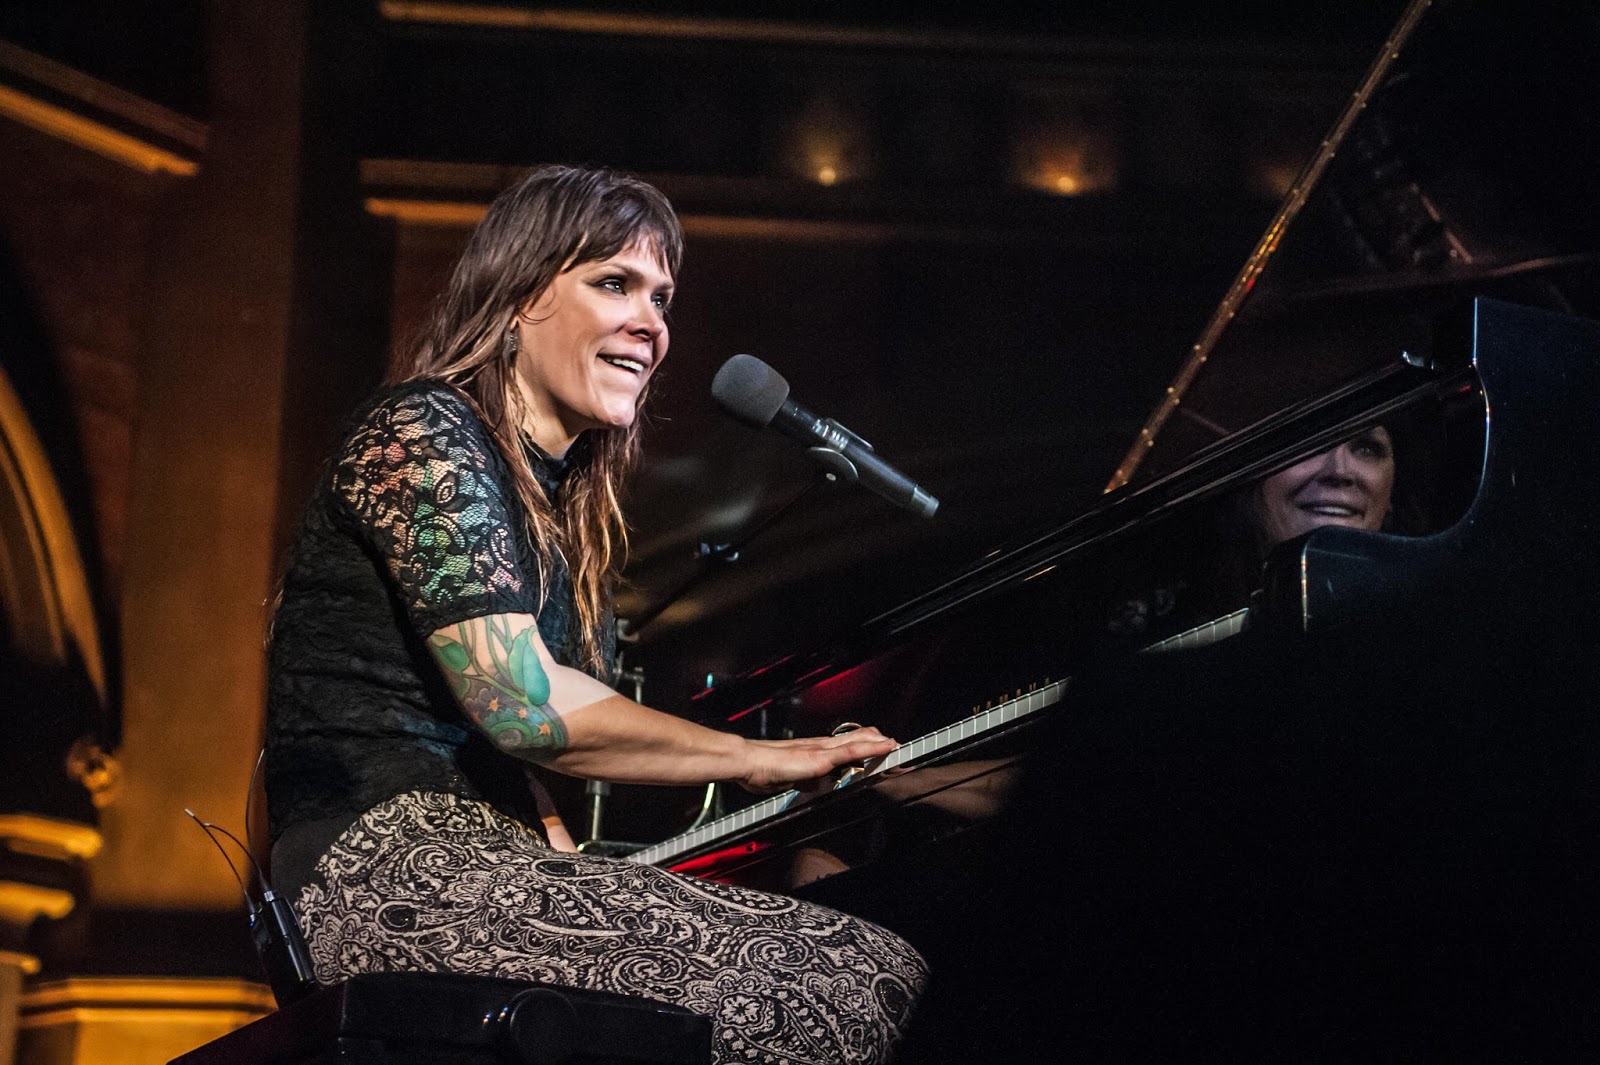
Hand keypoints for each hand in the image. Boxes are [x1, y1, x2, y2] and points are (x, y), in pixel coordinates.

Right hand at [737, 728, 897, 793]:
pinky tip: (884, 747)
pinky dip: (871, 749)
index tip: (877, 744)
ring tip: (895, 744)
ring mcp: (822, 750)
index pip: (843, 745)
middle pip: (854, 740)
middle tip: (893, 743)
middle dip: (875, 742)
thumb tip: (815, 784)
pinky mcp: (821, 757)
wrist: (748, 761)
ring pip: (857, 742)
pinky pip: (851, 751)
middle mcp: (820, 745)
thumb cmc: (760, 769)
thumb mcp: (788, 779)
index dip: (862, 744)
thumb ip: (804, 780)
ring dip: (878, 743)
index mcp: (813, 750)